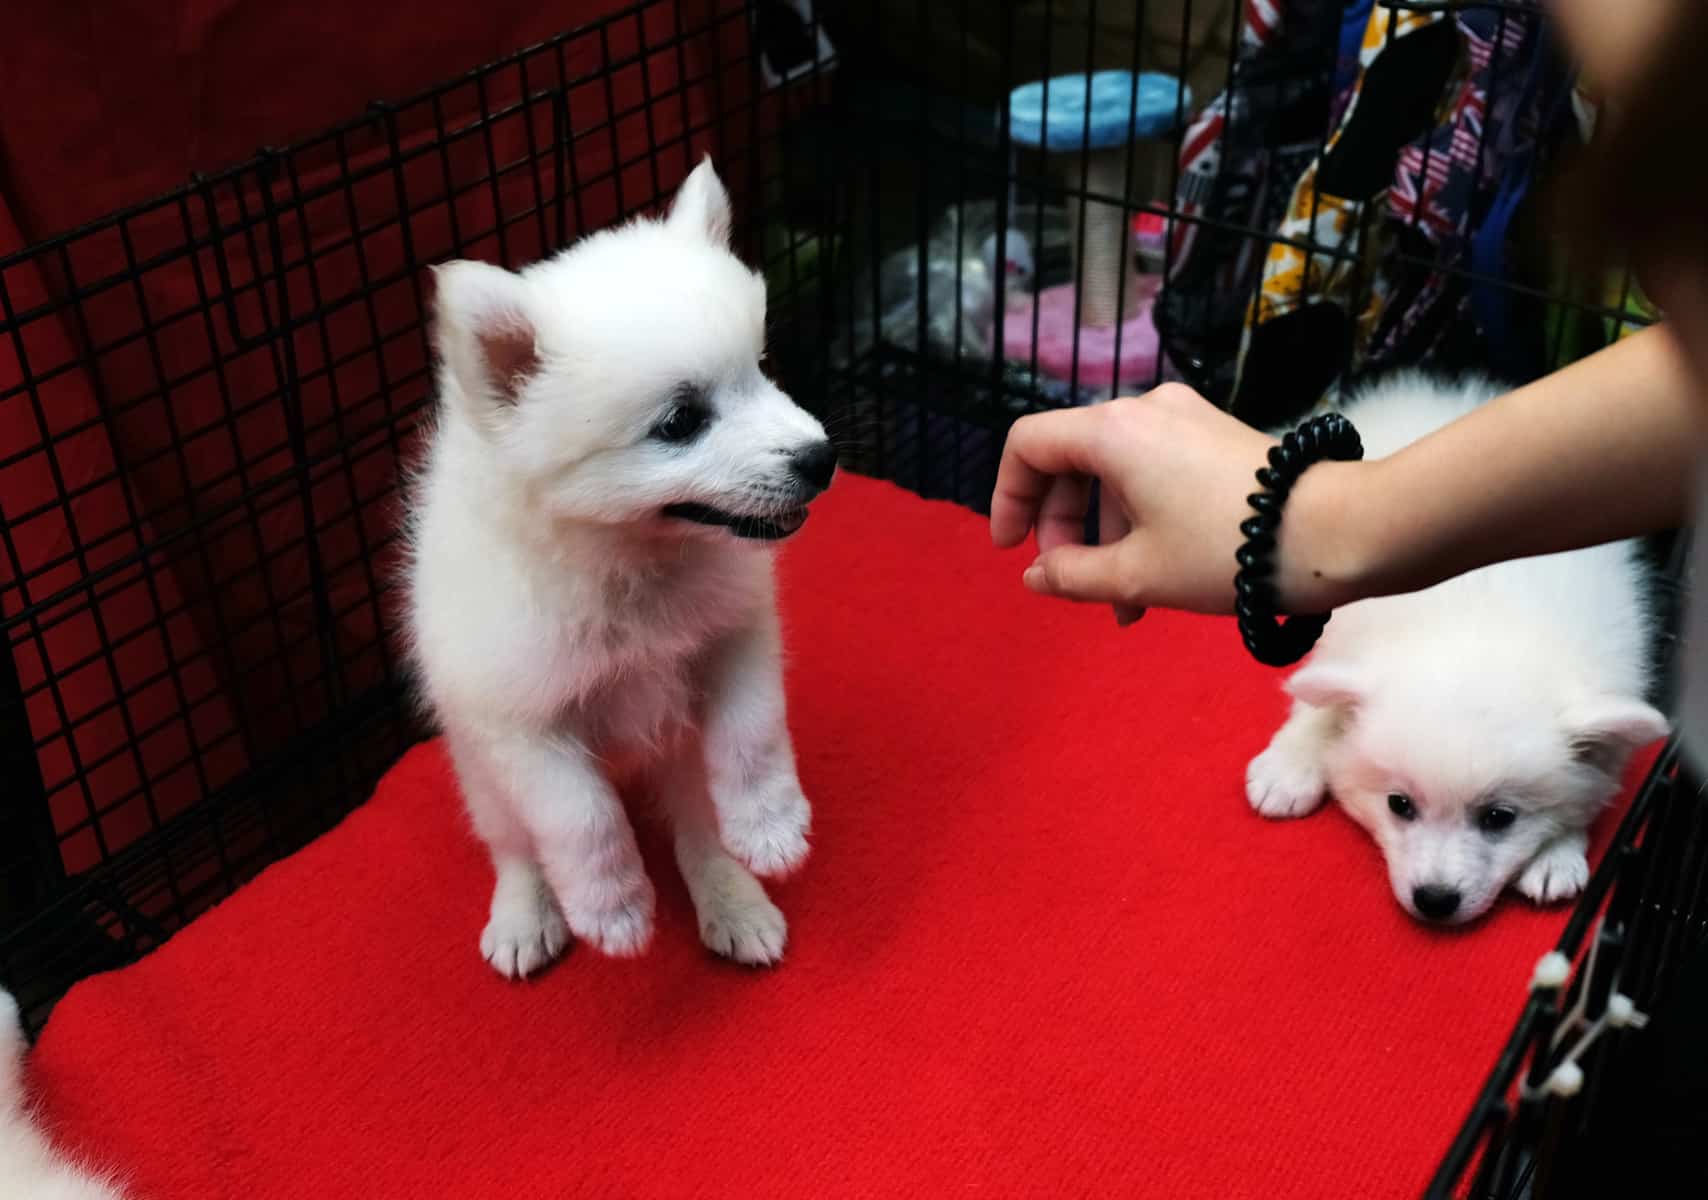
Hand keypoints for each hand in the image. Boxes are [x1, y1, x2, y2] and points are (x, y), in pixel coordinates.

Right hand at [989, 385, 1342, 617]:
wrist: (1337, 532)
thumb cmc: (1228, 550)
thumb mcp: (1137, 575)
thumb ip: (1072, 575)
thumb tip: (1036, 577)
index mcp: (1112, 431)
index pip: (1027, 445)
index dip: (1007, 497)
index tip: (1012, 548)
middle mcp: (1145, 411)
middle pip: (1071, 461)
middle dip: (1062, 527)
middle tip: (1072, 582)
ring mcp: (1185, 421)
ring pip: (1115, 474)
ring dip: (1106, 536)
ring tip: (1124, 605)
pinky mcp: (1216, 439)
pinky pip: (1154, 473)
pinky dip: (1141, 519)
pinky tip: (1156, 577)